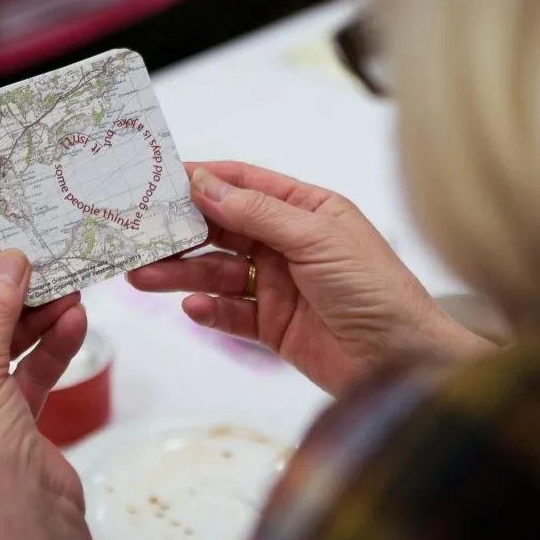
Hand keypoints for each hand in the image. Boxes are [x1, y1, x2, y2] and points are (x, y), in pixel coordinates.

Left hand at [0, 246, 86, 533]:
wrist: (26, 523)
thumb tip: (9, 260)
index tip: (5, 246)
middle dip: (14, 298)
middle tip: (46, 264)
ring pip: (11, 347)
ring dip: (40, 319)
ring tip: (71, 289)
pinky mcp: (17, 419)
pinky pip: (34, 371)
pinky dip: (55, 348)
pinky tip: (76, 322)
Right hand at [128, 162, 491, 395]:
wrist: (401, 361)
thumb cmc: (374, 289)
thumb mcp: (316, 239)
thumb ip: (258, 212)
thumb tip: (205, 182)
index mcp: (307, 211)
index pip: (245, 185)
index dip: (203, 179)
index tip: (158, 178)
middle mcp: (289, 244)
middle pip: (222, 229)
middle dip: (181, 232)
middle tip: (138, 235)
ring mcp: (278, 286)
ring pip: (218, 273)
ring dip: (182, 274)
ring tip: (144, 276)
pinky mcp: (273, 327)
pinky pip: (230, 314)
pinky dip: (208, 311)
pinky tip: (191, 309)